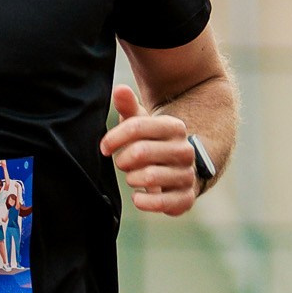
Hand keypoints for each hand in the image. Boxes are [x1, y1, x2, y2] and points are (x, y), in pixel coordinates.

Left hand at [101, 83, 204, 215]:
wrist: (176, 170)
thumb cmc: (151, 143)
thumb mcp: (140, 123)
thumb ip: (128, 106)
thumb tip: (119, 89)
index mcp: (175, 127)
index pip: (138, 126)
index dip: (115, 137)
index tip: (104, 147)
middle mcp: (185, 150)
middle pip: (141, 151)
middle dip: (123, 159)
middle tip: (122, 163)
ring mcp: (187, 174)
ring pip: (151, 176)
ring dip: (133, 178)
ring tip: (132, 177)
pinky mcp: (186, 198)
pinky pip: (163, 203)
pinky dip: (144, 201)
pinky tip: (138, 197)